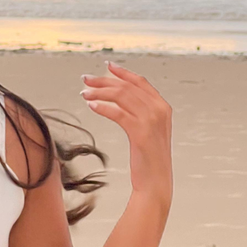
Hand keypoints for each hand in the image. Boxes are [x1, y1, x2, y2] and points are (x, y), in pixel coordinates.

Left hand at [80, 61, 172, 201]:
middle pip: (127, 87)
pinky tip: (91, 105)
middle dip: (104, 80)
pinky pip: (118, 113)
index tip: (107, 65)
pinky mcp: (141, 133)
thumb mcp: (148, 129)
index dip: (123, 72)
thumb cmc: (148, 157)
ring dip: (99, 92)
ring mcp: (152, 121)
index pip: (140, 82)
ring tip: (83, 93)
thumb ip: (140, 112)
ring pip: (121, 97)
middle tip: (85, 78)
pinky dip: (102, 107)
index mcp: (163, 107)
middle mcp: (160, 110)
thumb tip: (119, 96)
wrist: (155, 182)